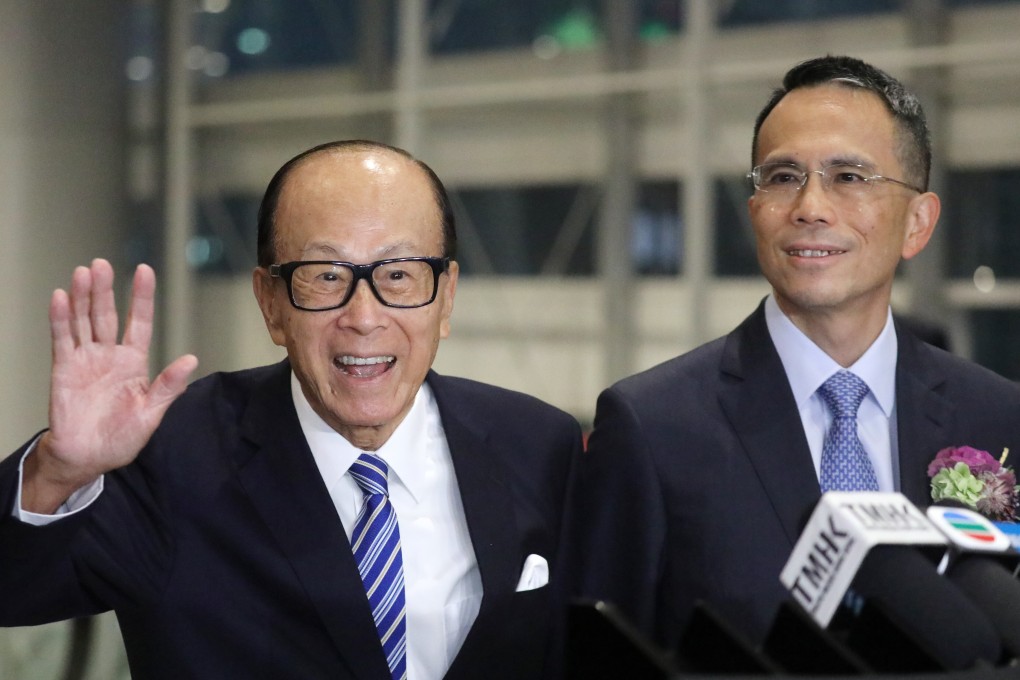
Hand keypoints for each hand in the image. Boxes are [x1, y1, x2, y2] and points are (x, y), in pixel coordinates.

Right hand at [22, 259, 197, 512]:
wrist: (87, 458)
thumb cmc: (121, 438)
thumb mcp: (150, 414)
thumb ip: (168, 387)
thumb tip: (192, 360)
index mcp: (134, 363)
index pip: (139, 322)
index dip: (142, 297)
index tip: (144, 270)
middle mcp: (109, 355)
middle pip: (107, 314)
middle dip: (105, 289)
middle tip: (102, 264)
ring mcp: (85, 359)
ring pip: (83, 321)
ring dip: (82, 297)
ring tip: (83, 272)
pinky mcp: (64, 369)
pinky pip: (62, 339)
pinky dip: (60, 318)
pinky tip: (60, 298)